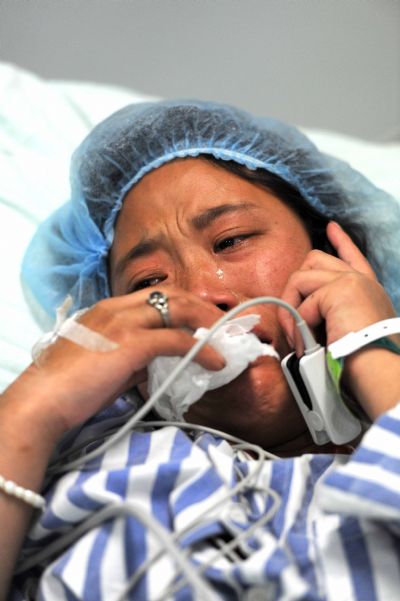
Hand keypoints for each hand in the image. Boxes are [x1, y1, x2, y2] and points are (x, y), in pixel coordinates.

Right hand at [3, 288, 224, 436]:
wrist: (43, 401)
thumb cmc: (69, 387)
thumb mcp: (104, 362)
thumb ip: (132, 355)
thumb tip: (160, 362)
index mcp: (109, 309)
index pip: (157, 295)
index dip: (186, 303)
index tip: (206, 317)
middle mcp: (118, 308)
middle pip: (173, 294)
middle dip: (203, 306)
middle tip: (225, 322)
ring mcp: (124, 323)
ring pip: (179, 309)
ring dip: (208, 321)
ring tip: (227, 337)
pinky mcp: (131, 344)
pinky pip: (177, 340)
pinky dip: (202, 349)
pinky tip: (216, 362)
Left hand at [279, 221, 399, 418]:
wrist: (378, 369)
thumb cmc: (364, 360)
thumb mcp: (350, 331)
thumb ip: (333, 317)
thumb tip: (304, 321)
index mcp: (368, 290)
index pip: (353, 257)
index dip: (341, 241)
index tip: (331, 228)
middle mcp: (361, 281)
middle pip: (314, 261)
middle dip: (296, 287)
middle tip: (292, 318)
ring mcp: (351, 282)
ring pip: (300, 279)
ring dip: (290, 309)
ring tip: (297, 338)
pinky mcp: (339, 290)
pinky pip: (302, 304)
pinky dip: (299, 326)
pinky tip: (309, 343)